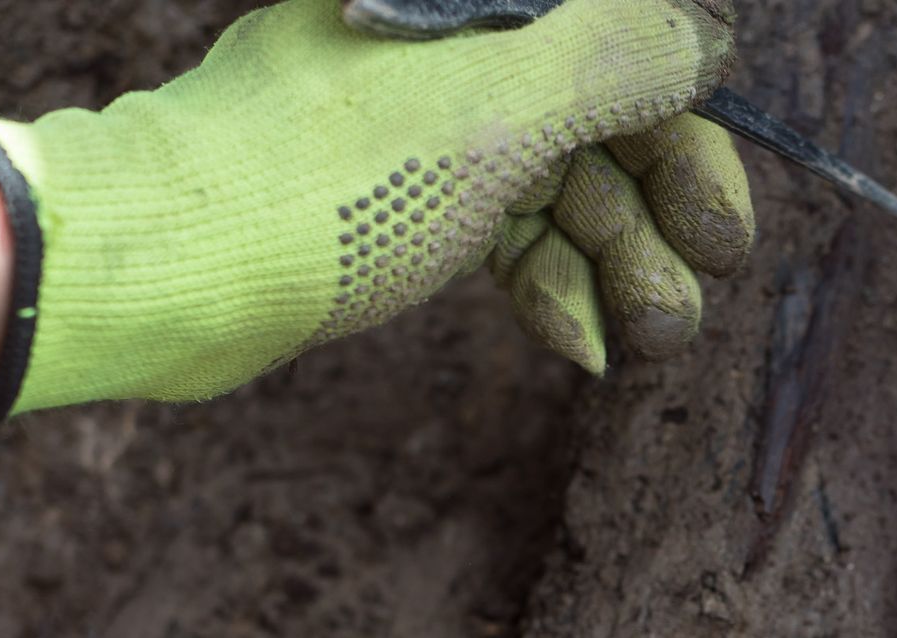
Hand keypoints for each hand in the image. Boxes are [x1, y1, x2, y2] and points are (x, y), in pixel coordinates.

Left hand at [0, 0, 752, 432]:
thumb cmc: (328, 179)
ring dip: (618, 266)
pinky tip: (580, 345)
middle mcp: (455, 46)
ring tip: (652, 339)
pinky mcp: (400, 200)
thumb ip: (615, 59)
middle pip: (602, 121)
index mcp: (475, 3)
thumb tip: (708, 37)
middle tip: (702, 289)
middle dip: (660, 213)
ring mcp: (425, 126)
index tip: (721, 223)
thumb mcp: (496, 110)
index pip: (622, 42)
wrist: (175, 269)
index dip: (688, 130)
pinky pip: (504, 234)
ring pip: (560, 188)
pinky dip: (547, 286)